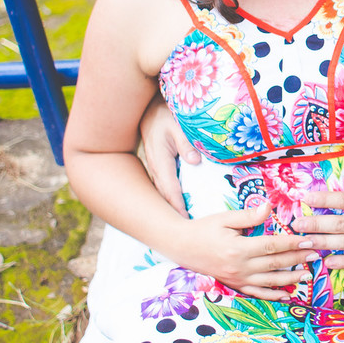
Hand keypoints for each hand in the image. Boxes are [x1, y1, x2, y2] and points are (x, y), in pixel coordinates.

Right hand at [139, 93, 202, 213]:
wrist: (149, 109)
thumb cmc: (165, 114)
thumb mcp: (176, 125)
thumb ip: (186, 142)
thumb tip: (194, 161)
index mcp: (160, 161)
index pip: (170, 189)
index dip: (178, 206)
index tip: (186, 221)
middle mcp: (156, 168)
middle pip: (166, 196)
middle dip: (175, 214)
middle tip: (188, 234)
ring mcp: (156, 168)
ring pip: (164, 193)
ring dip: (173, 207)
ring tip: (185, 225)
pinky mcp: (159, 166)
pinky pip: (165, 185)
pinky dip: (172, 197)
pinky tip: (180, 206)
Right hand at [175, 202, 317, 299]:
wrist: (181, 246)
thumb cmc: (204, 228)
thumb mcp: (225, 218)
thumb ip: (249, 215)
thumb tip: (269, 207)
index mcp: (238, 248)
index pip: (272, 245)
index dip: (292, 243)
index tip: (308, 239)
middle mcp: (239, 266)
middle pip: (275, 264)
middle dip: (297, 259)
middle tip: (316, 254)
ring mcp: (237, 278)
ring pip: (269, 281)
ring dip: (290, 279)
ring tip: (308, 275)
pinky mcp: (234, 284)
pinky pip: (256, 293)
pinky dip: (273, 296)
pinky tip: (287, 295)